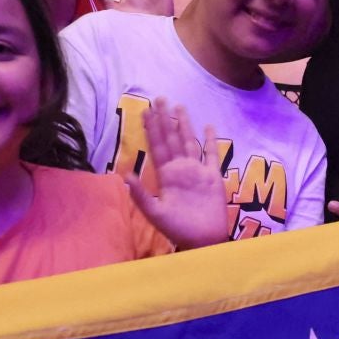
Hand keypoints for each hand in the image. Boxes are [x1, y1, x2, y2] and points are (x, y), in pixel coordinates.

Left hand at [126, 101, 229, 249]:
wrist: (203, 240)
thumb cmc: (178, 229)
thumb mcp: (155, 213)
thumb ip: (140, 194)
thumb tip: (125, 175)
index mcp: (166, 176)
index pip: (157, 146)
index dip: (152, 129)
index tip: (147, 111)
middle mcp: (180, 169)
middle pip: (172, 139)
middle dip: (165, 120)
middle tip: (160, 99)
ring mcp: (197, 171)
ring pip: (189, 142)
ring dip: (185, 125)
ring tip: (180, 107)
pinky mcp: (213, 176)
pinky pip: (212, 155)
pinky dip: (211, 141)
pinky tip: (209, 127)